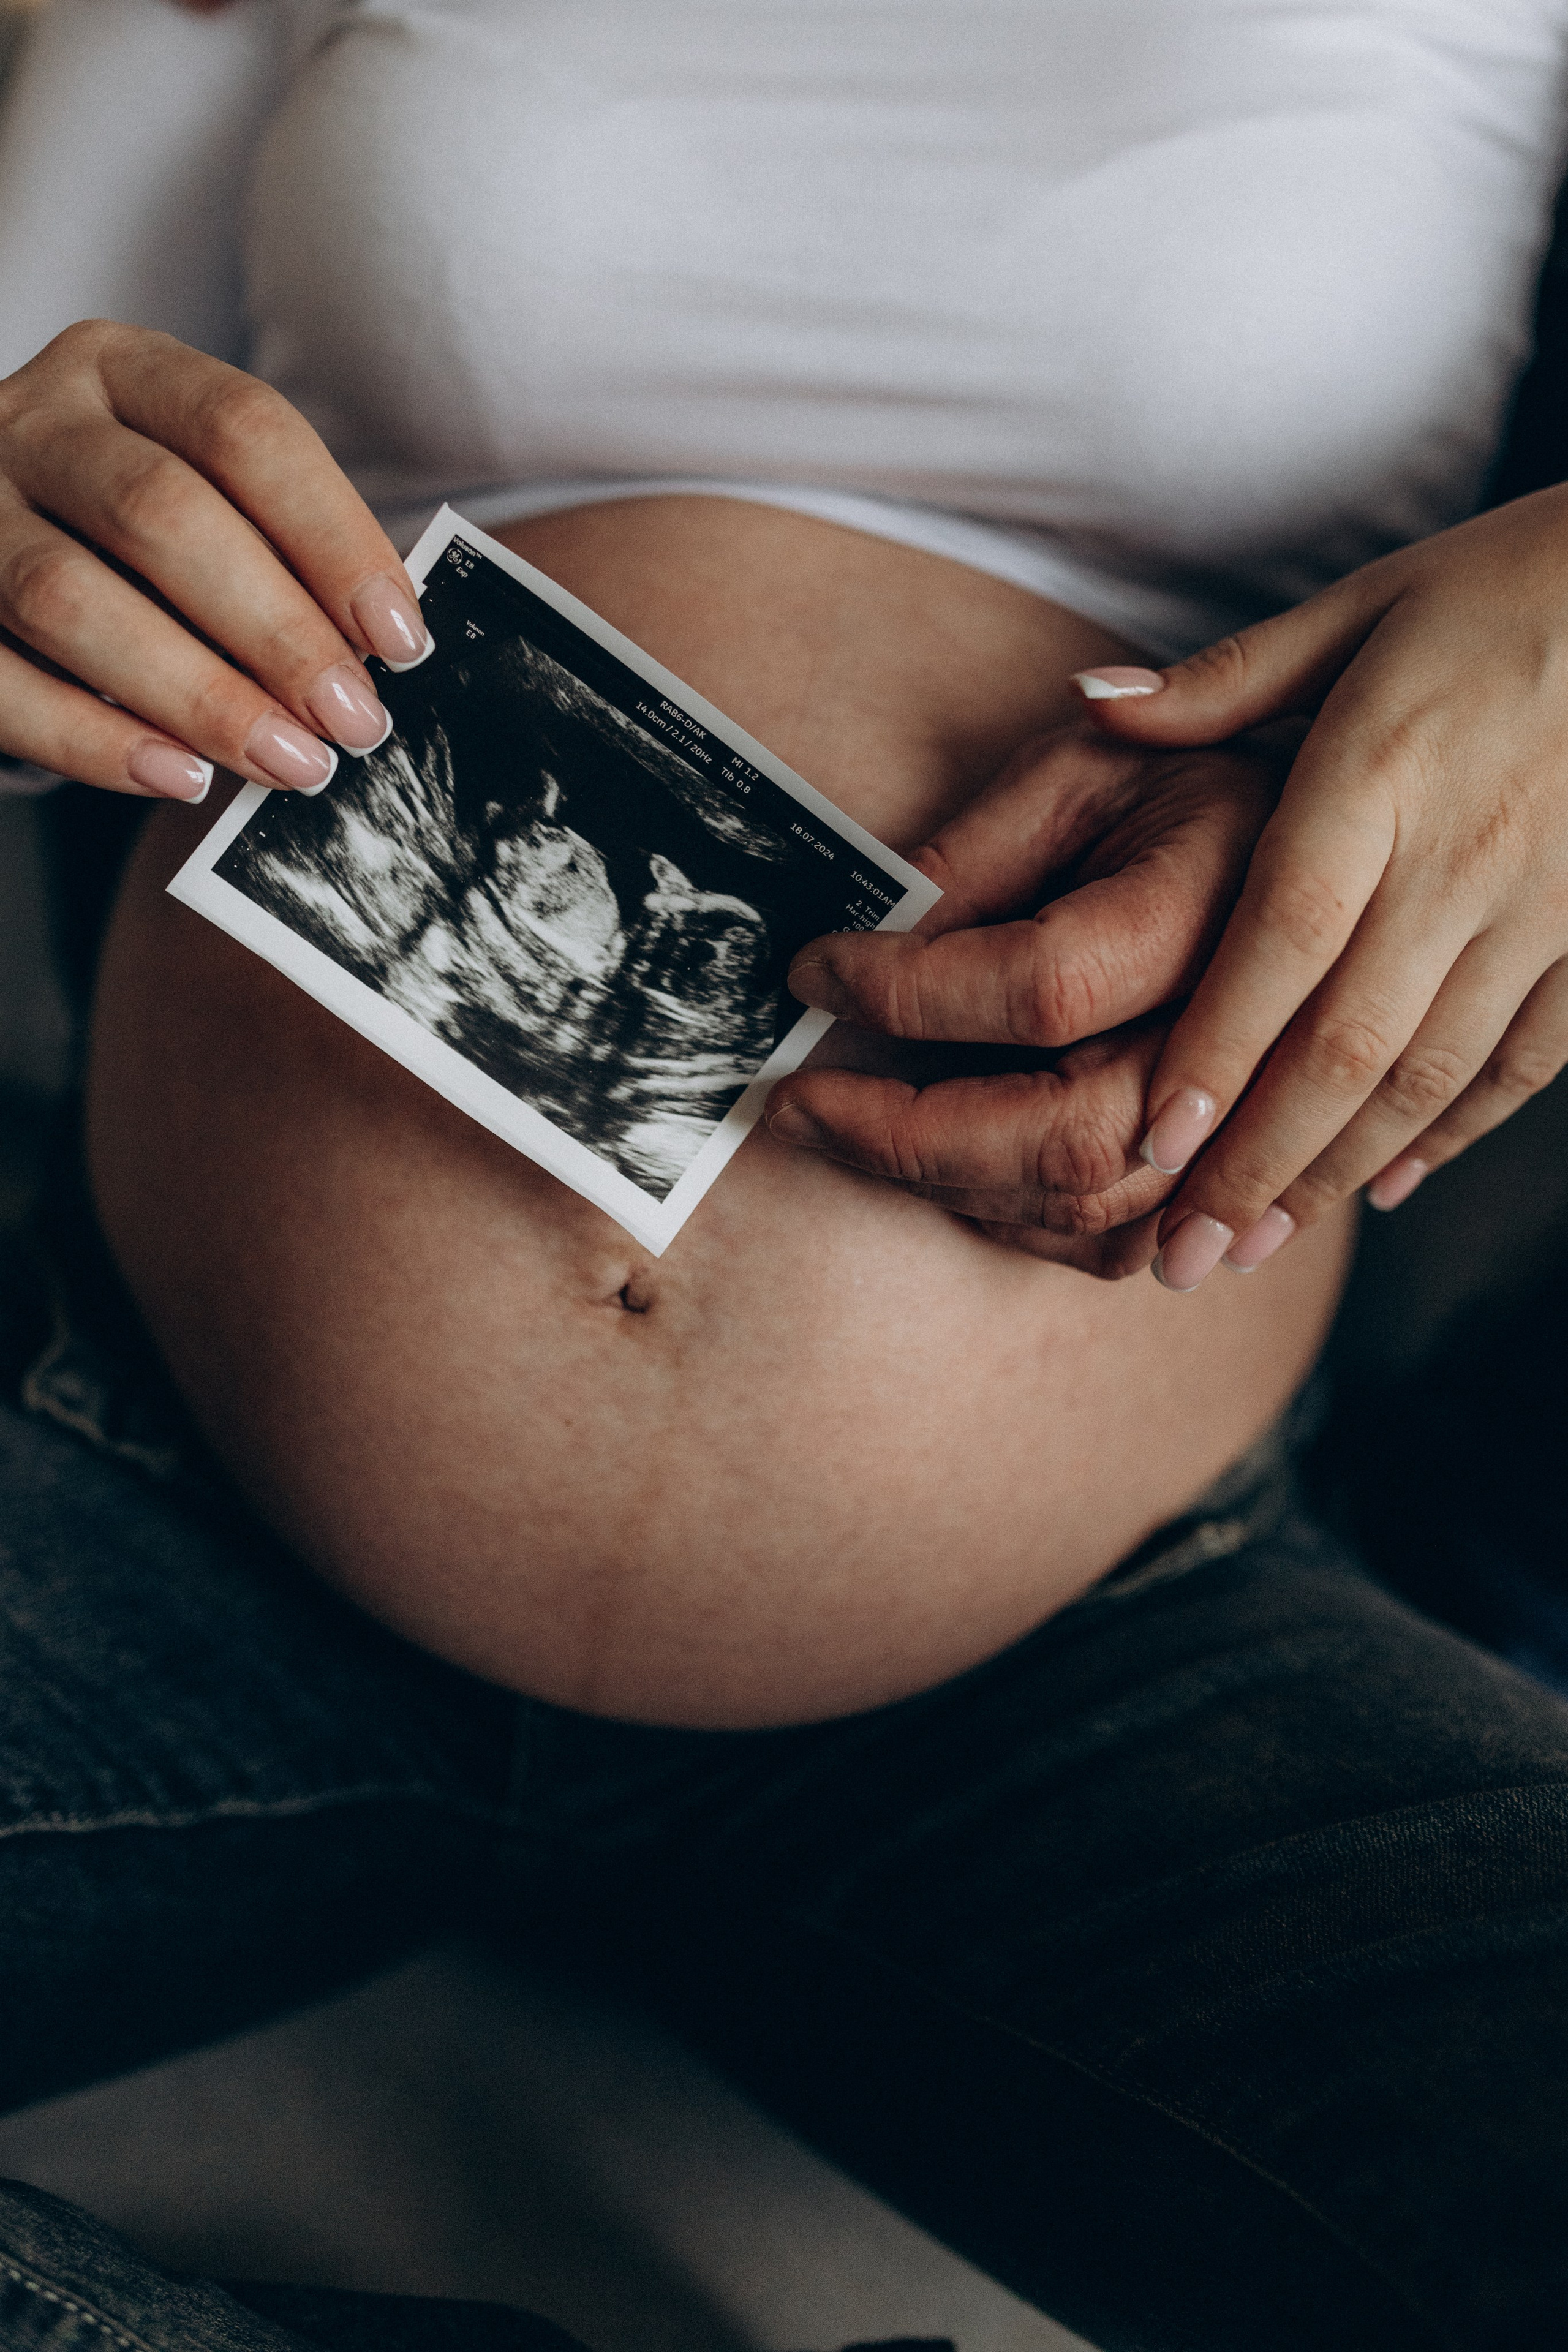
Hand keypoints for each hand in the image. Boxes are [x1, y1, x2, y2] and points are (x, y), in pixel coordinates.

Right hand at [0, 322, 431, 800]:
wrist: (2, 553)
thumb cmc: (137, 540)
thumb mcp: (210, 503)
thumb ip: (284, 552)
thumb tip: (387, 650)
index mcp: (124, 370)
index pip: (244, 429)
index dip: (333, 537)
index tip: (400, 639)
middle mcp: (36, 421)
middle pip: (160, 512)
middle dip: (275, 630)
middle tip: (353, 720)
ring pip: (70, 597)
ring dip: (198, 695)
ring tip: (291, 762)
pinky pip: (4, 684)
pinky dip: (97, 742)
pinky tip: (183, 777)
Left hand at [765, 723, 1279, 1269]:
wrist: (1319, 847)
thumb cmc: (1186, 789)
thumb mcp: (1083, 765)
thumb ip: (981, 847)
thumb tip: (876, 932)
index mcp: (1215, 913)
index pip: (1042, 988)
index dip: (909, 990)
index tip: (814, 972)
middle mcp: (1245, 1037)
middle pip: (1061, 1135)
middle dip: (900, 1134)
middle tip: (795, 1102)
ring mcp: (1247, 1120)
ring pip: (1083, 1206)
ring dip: (942, 1183)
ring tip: (847, 1130)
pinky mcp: (1232, 1173)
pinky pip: (1114, 1245)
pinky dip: (1011, 1217)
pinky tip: (943, 1168)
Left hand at [1066, 485, 1567, 1288]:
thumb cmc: (1513, 586)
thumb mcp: (1366, 604)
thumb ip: (1225, 679)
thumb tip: (1089, 703)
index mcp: (1381, 774)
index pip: (1284, 938)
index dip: (1220, 1050)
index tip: (1154, 1145)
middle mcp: (1459, 859)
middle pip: (1345, 1044)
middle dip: (1255, 1164)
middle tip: (1178, 1258)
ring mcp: (1542, 909)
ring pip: (1425, 1074)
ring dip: (1332, 1172)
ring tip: (1252, 1248)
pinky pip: (1522, 1063)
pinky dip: (1451, 1133)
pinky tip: (1383, 1187)